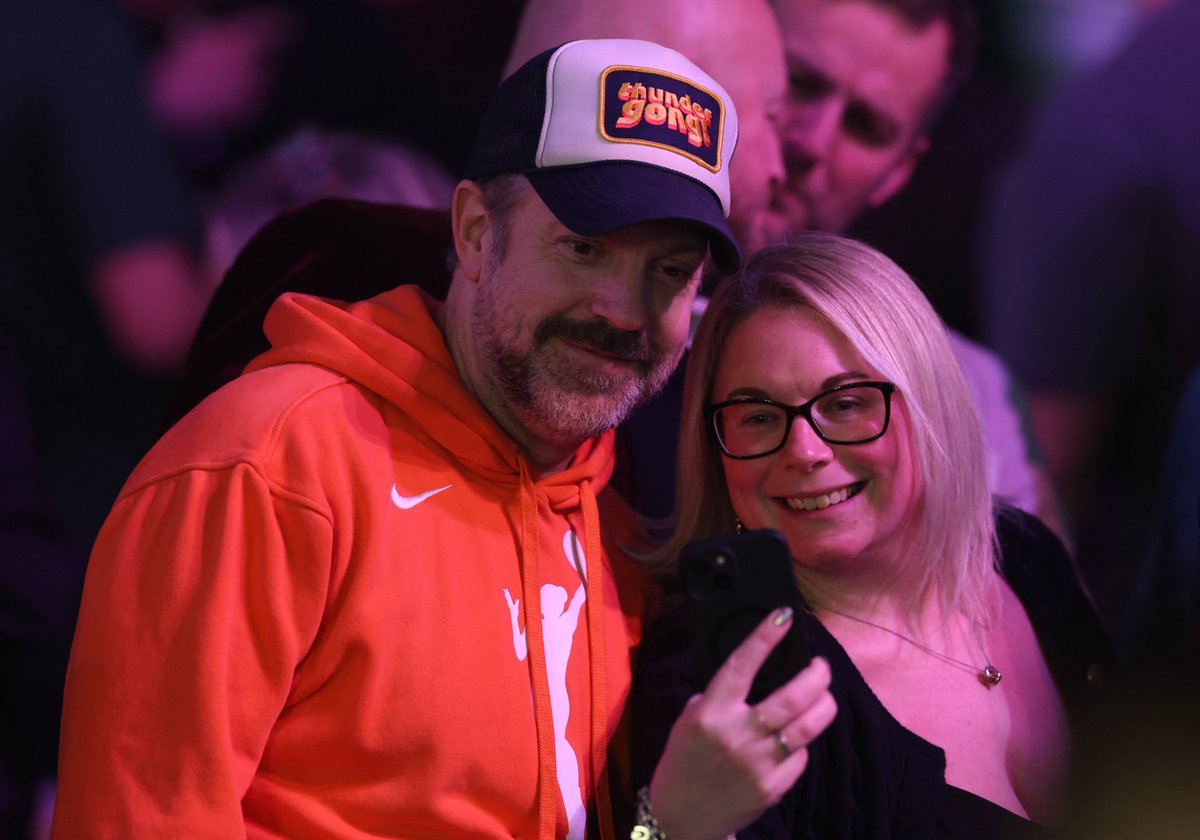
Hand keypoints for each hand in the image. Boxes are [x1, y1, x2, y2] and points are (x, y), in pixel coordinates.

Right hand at [647, 608, 835, 839]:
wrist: (682, 818)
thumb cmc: (683, 763)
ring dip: (824, 704)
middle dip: (815, 675)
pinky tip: (799, 736)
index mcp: (711, 713)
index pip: (743, 664)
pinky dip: (804, 742)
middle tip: (820, 665)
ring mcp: (759, 763)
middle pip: (791, 697)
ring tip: (825, 695)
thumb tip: (752, 673)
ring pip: (808, 726)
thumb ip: (717, 698)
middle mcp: (737, 735)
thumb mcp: (689, 721)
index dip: (765, 636)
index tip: (783, 615)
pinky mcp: (774, 787)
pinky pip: (801, 757)